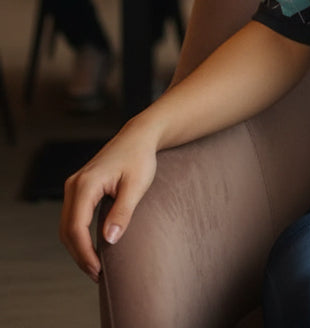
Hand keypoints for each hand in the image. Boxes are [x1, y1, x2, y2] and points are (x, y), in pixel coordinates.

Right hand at [59, 124, 157, 280]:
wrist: (139, 137)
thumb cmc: (141, 158)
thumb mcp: (137, 185)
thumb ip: (123, 212)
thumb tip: (109, 240)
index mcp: (86, 184)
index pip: (76, 228)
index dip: (84, 253)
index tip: (98, 270)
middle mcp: (74, 185)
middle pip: (67, 230)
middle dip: (80, 255)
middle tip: (98, 275)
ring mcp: (73, 186)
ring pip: (66, 226)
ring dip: (78, 248)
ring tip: (96, 266)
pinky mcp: (78, 188)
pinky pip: (72, 217)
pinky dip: (79, 236)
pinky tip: (92, 247)